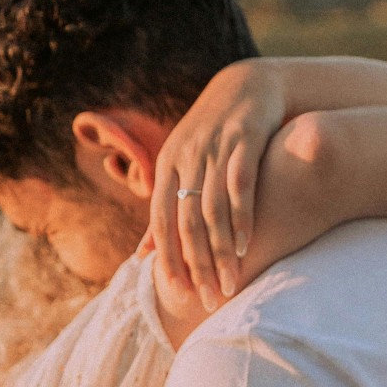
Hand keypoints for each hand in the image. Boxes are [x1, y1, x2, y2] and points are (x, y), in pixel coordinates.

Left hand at [145, 59, 285, 311]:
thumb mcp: (180, 169)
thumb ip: (163, 213)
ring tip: (229, 283)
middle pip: (186, 222)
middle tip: (206, 300)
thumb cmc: (209, 138)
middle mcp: (186, 157)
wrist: (245, 86)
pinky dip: (242, 217)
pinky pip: (240, 184)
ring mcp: (215, 147)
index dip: (167, 259)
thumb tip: (141, 256)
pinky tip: (245, 245)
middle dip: (196, 265)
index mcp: (166, 168)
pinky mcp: (245, 138)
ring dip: (220, 251)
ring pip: (212, 209)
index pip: (161, 221)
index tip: (177, 294)